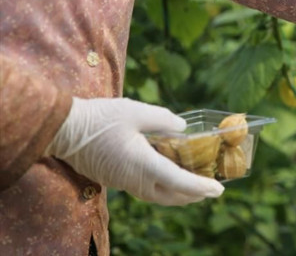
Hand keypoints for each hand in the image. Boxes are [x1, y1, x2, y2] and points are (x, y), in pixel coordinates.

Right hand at [46, 97, 223, 205]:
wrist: (64, 129)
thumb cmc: (100, 118)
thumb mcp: (136, 111)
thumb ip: (163, 119)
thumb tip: (182, 128)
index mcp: (142, 164)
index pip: (178, 181)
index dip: (200, 186)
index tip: (218, 189)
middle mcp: (134, 179)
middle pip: (171, 196)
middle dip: (193, 195)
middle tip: (211, 190)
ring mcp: (123, 182)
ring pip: (157, 196)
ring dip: (178, 194)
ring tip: (195, 188)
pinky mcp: (115, 180)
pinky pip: (145, 190)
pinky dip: (162, 188)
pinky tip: (169, 178)